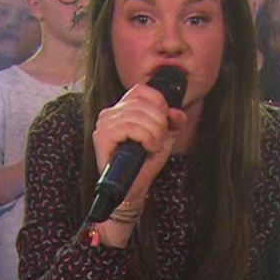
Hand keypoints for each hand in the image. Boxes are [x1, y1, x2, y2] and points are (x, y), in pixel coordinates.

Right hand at [93, 83, 185, 201]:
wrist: (134, 188)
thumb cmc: (145, 162)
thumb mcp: (165, 136)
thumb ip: (172, 121)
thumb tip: (177, 113)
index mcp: (121, 109)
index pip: (141, 90)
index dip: (159, 103)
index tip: (165, 122)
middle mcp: (109, 113)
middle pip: (143, 103)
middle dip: (159, 122)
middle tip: (160, 139)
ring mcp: (104, 124)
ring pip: (138, 116)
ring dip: (154, 133)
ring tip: (153, 146)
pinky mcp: (102, 137)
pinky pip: (130, 127)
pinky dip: (145, 138)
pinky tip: (147, 148)